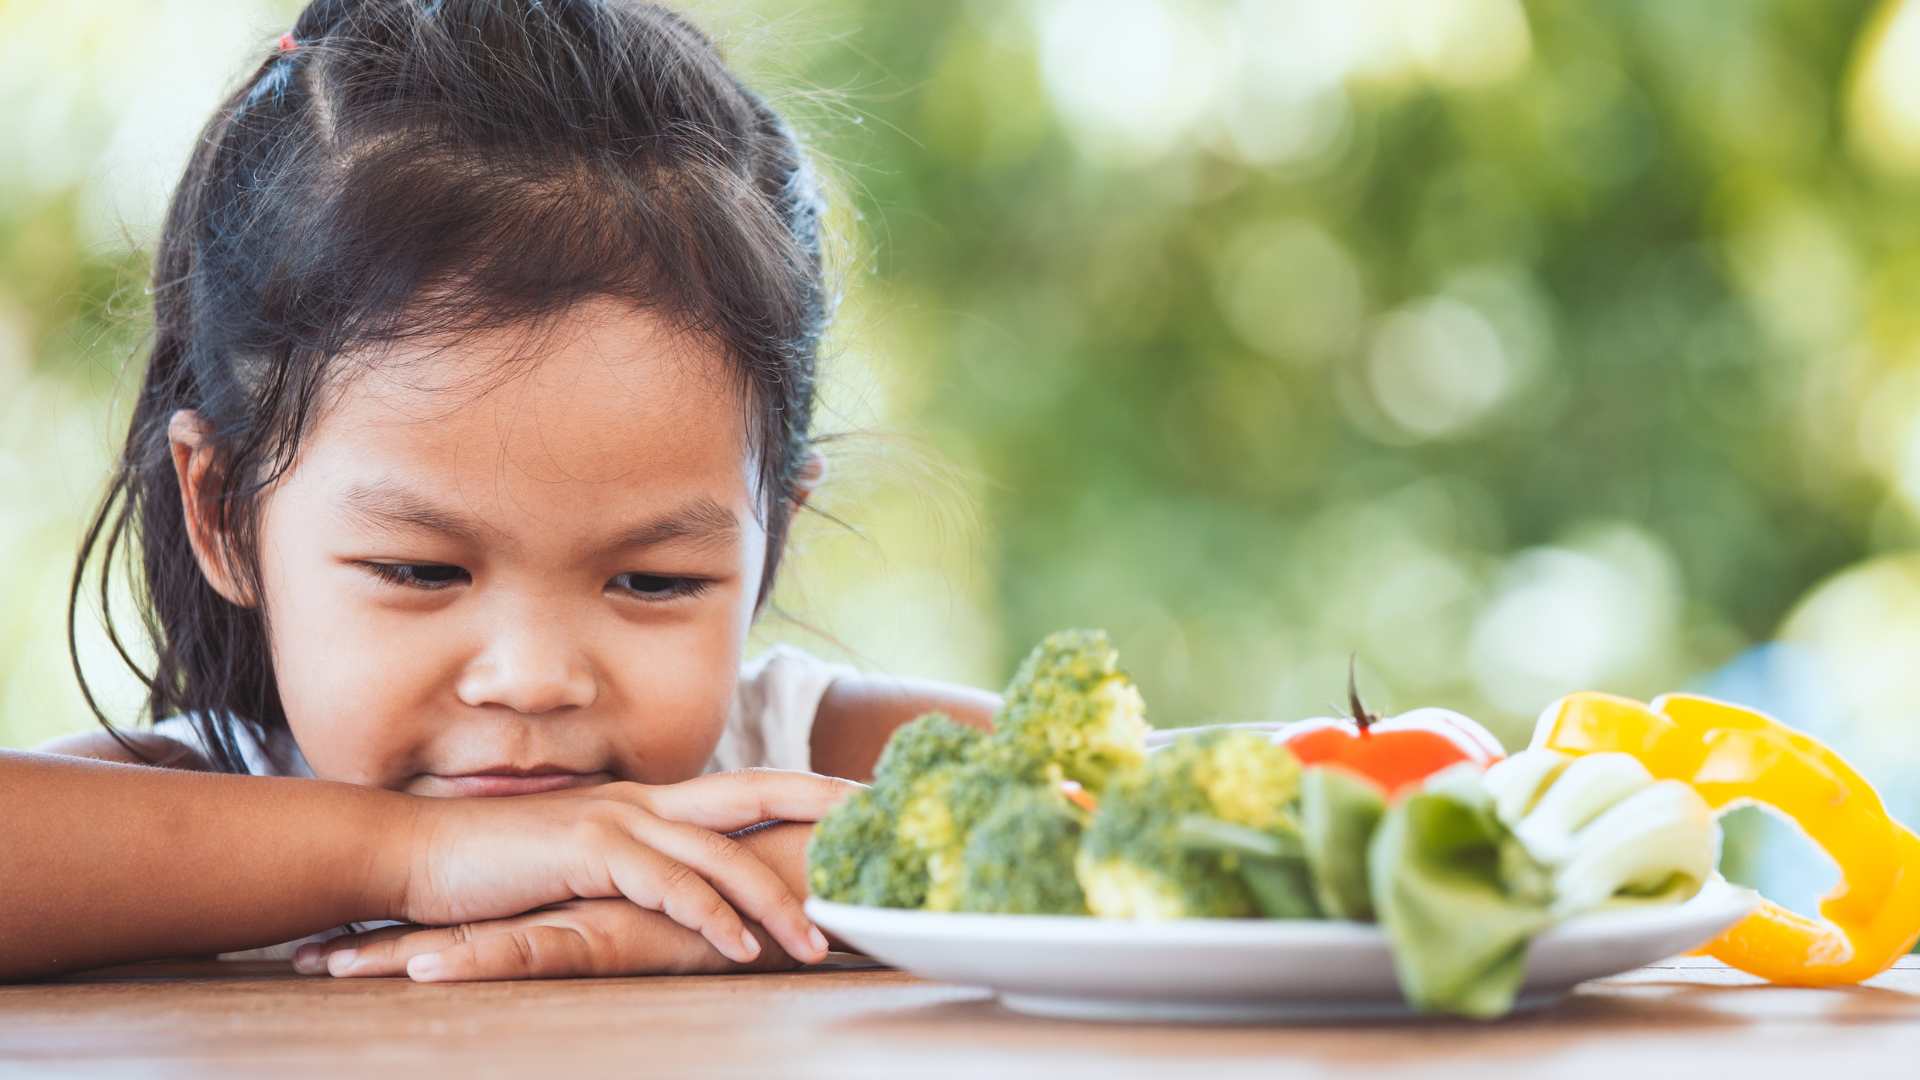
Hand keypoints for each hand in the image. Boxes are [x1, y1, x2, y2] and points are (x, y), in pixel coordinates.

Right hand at [317, 820, 820, 979]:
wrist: (415, 854)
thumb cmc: (497, 867)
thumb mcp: (580, 861)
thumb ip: (631, 865)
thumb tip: (676, 885)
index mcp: (648, 801)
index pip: (747, 786)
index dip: (807, 790)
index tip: (866, 804)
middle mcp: (643, 800)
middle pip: (755, 791)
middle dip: (823, 808)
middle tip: (883, 829)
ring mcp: (618, 820)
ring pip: (720, 852)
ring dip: (775, 899)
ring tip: (821, 940)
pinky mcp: (588, 853)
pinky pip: (668, 885)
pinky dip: (710, 915)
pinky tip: (741, 947)